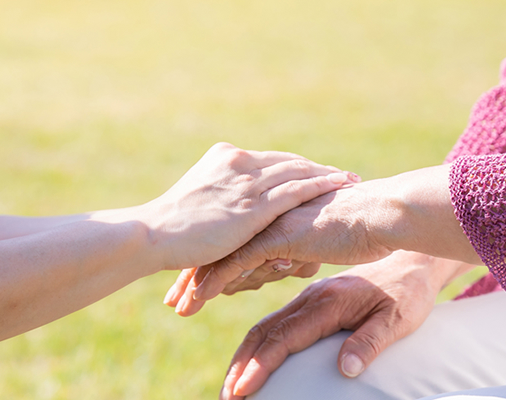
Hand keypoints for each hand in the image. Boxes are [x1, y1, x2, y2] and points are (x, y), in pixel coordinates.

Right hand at [108, 142, 356, 270]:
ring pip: (298, 172)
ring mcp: (247, 182)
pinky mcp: (253, 205)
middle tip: (345, 175)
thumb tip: (231, 212)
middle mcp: (238, 162)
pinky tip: (340, 187)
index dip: (297, 166)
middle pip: (289, 162)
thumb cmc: (170, 229)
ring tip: (351, 181)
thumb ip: (219, 197)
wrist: (154, 234)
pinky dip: (321, 185)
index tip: (318, 171)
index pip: (271, 160)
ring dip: (328, 175)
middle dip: (318, 169)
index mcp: (224, 157)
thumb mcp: (197, 202)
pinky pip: (296, 189)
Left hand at [169, 165, 478, 314]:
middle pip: (219, 246)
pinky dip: (215, 281)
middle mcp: (266, 215)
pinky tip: (197, 298)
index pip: (232, 237)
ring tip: (178, 307)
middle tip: (172, 299)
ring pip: (222, 254)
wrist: (384, 214)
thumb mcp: (320, 241)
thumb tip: (283, 260)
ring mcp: (270, 223)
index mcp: (274, 213)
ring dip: (197, 283)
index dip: (210, 259)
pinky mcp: (278, 236)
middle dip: (193, 274)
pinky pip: (238, 261)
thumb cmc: (364, 228)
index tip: (189, 281)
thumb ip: (297, 248)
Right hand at [217, 252, 474, 399]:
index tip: (242, 390)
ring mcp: (309, 297)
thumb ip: (370, 342)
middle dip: (241, 365)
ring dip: (244, 356)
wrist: (412, 261)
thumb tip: (345, 370)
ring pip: (265, 326)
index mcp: (329, 302)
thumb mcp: (398, 319)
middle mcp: (312, 297)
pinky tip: (252, 362)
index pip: (284, 338)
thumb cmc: (408, 294)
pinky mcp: (311, 300)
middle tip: (229, 396)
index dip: (259, 366)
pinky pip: (276, 322)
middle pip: (264, 332)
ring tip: (232, 386)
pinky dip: (257, 344)